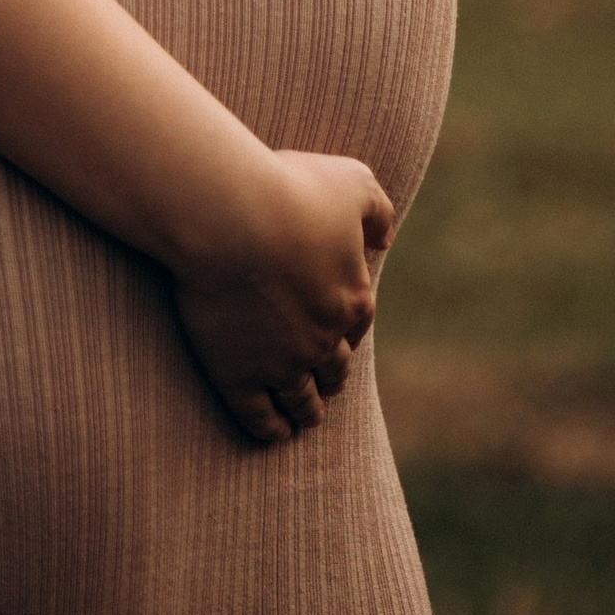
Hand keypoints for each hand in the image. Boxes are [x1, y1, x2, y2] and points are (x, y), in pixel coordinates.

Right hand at [170, 148, 395, 446]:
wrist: (229, 215)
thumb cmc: (288, 189)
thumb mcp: (351, 182)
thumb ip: (376, 210)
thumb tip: (385, 241)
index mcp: (352, 298)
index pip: (356, 325)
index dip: (346, 329)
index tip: (336, 333)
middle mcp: (323, 340)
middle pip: (333, 369)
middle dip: (330, 375)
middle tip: (323, 382)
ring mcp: (281, 364)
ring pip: (302, 400)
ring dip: (307, 410)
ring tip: (304, 417)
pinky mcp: (238, 377)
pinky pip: (260, 418)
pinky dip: (271, 429)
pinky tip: (273, 433)